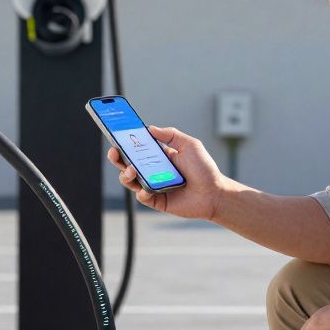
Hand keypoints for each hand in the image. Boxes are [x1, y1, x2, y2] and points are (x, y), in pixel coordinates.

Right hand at [107, 125, 225, 219]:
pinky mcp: (157, 201)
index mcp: (158, 157)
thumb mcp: (189, 145)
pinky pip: (142, 197)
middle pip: (127, 165)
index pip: (136, 149)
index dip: (124, 144)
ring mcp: (153, 187)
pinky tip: (146, 189)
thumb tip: (150, 128)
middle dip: (117, 158)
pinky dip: (141, 193)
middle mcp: (152, 171)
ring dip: (126, 175)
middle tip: (114, 152)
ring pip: (130, 181)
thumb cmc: (204, 169)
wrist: (215, 193)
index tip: (115, 136)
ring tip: (132, 170)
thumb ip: (170, 134)